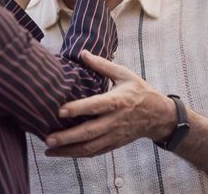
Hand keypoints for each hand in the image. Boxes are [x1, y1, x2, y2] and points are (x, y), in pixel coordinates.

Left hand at [44, 50, 175, 157]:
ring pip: (90, 147)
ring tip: (49, 149)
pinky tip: (62, 153)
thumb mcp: (124, 74)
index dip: (78, 109)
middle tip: (48, 138)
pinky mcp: (114, 144)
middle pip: (89, 132)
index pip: (96, 106)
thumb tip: (83, 53)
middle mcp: (115, 121)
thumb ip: (102, 65)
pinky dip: (77, 154)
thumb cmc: (139, 91)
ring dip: (68, 150)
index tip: (60, 111)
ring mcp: (114, 135)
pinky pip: (94, 153)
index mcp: (118, 101)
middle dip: (67, 137)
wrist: (159, 116)